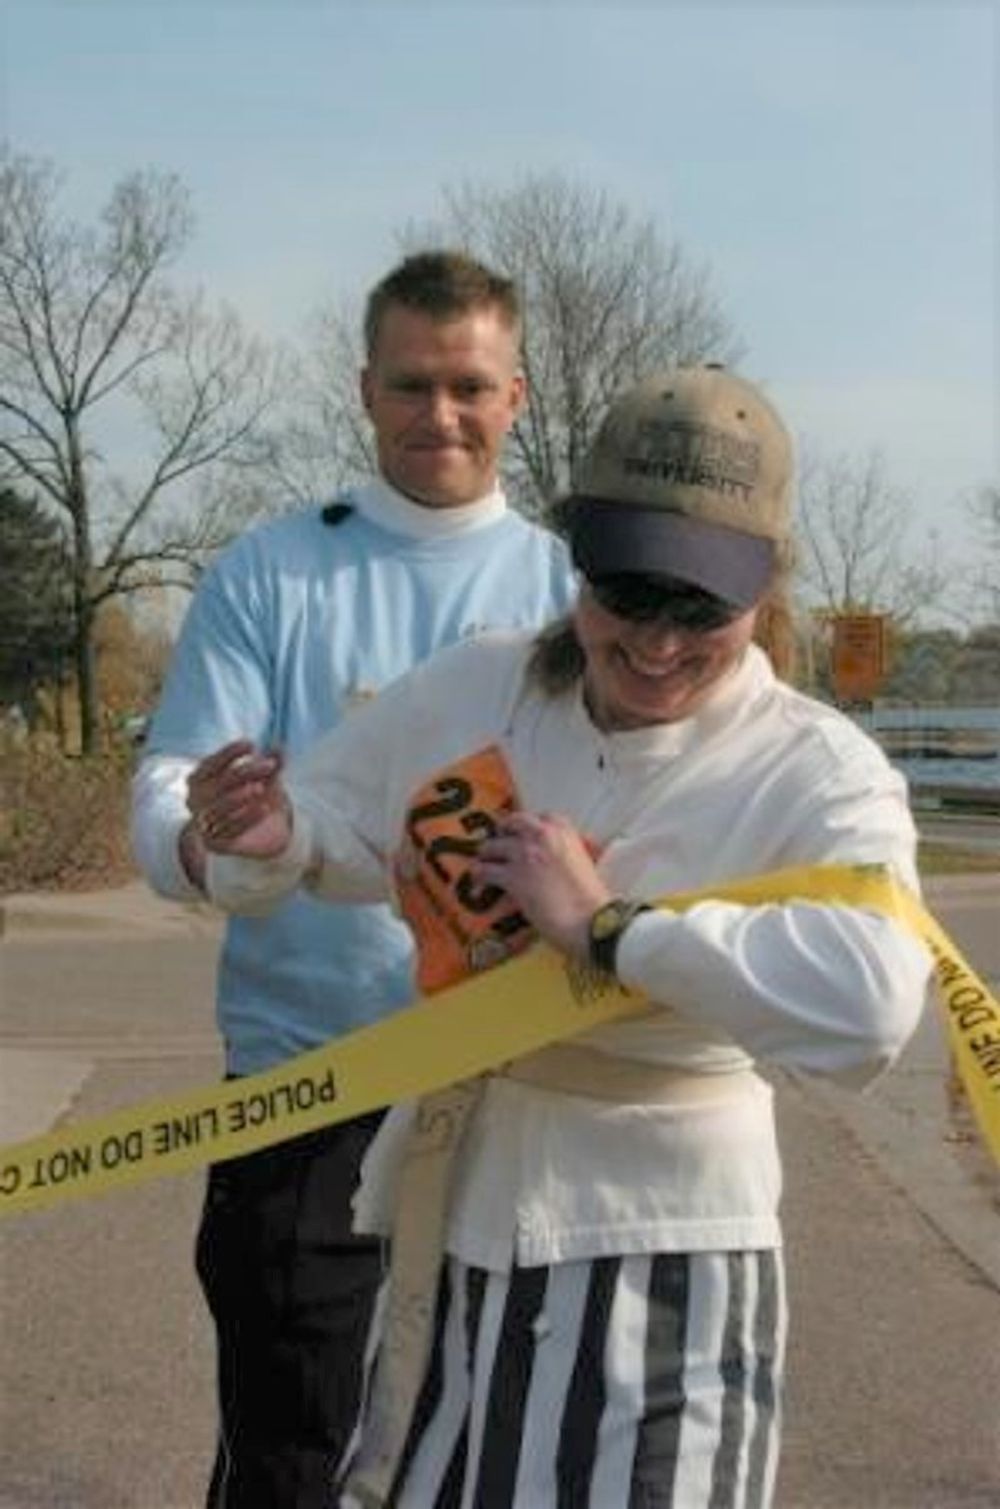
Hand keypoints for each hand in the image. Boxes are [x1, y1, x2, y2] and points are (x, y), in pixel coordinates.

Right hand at [185, 740, 291, 859]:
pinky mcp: (214, 842)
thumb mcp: (266, 777)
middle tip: (269, 765)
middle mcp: (195, 799)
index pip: (211, 763)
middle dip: (244, 772)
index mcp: (200, 778)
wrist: (264, 832)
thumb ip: (272, 764)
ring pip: (219, 808)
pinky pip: (229, 830)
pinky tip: (264, 808)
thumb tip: (280, 747)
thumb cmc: (257, 795)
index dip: (228, 754)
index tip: (251, 745)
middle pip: (218, 783)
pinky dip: (246, 818)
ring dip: (240, 797)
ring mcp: (202, 821)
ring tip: (260, 788)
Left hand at [472, 812, 610, 959]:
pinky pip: (484, 870)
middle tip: (497, 843)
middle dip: (502, 832)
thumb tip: (584, 843)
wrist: (590, 920)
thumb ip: (576, 849)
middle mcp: (542, 834)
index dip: (526, 826)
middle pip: (511, 823)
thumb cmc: (593, 897)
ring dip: (486, 856)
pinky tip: (478, 884)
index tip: (521, 833)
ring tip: (483, 864)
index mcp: (563, 829)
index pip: (538, 817)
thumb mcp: (588, 861)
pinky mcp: (512, 876)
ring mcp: (524, 853)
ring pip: (492, 846)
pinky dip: (478, 876)